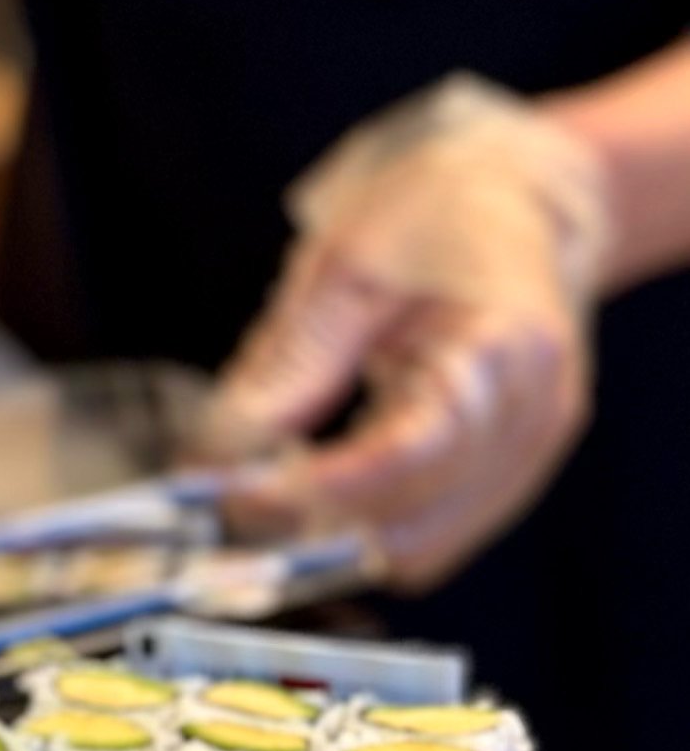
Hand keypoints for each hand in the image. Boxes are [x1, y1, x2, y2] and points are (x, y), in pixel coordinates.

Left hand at [204, 75, 610, 589]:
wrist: (515, 203)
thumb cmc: (431, 219)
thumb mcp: (345, 270)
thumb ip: (291, 364)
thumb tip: (215, 451)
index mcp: (506, 346)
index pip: (416, 449)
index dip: (324, 487)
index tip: (240, 495)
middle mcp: (534, 414)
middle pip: (417, 516)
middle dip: (312, 522)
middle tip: (221, 497)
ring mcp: (529, 453)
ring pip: (421, 548)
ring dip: (333, 538)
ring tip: (259, 486)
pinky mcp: (507, 476)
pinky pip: (431, 538)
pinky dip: (363, 529)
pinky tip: (311, 488)